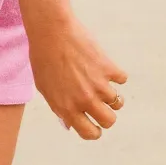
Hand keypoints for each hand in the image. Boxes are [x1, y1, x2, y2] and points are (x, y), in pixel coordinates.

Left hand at [28, 14, 126, 140]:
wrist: (51, 31)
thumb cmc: (43, 58)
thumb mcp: (45, 88)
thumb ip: (59, 107)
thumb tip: (70, 123)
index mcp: (67, 108)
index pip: (89, 133)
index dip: (94, 131)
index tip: (95, 125)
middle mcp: (84, 100)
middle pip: (109, 121)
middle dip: (107, 116)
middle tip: (102, 106)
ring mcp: (98, 84)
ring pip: (118, 102)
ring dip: (113, 95)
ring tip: (102, 84)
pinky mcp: (108, 68)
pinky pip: (122, 79)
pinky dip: (116, 75)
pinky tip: (104, 68)